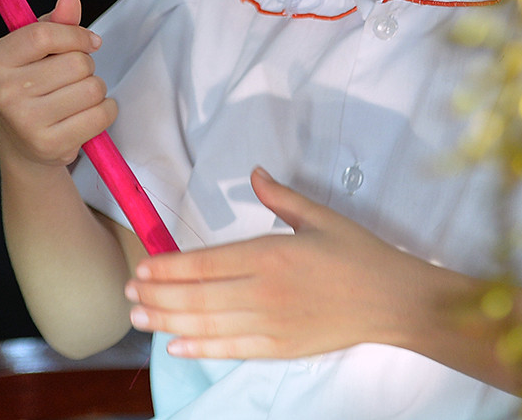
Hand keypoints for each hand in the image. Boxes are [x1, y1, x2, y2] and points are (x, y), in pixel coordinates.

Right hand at [0, 0, 113, 167]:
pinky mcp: (49, 145)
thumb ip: (57, 23)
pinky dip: (106, 110)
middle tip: (74, 77)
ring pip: (92, 88)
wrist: (25, 142)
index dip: (76, 35)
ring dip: (97, 88)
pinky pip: (100, 115)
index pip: (43, 34)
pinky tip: (89, 113)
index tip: (89, 42)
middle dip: (87, 65)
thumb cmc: (36, 83)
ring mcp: (25, 122)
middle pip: (76, 62)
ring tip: (78, 95)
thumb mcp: (40, 50)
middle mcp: (3, 92)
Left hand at [125, 167, 442, 359]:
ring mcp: (271, 324)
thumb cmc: (358, 254)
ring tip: (139, 317)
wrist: (393, 300)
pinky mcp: (280, 348)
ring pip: (207, 324)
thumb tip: (254, 173)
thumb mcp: (320, 217)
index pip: (206, 263)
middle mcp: (265, 292)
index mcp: (272, 254)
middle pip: (197, 297)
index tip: (142, 267)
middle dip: (157, 295)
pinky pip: (231, 349)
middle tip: (128, 294)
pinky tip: (176, 345)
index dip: (169, 267)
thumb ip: (280, 198)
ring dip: (168, 321)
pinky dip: (200, 348)